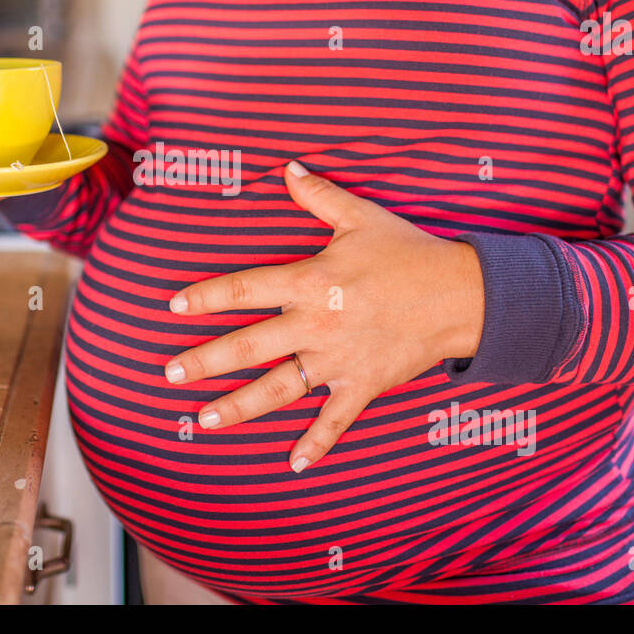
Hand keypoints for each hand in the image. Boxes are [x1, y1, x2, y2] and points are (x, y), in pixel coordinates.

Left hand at [165, 161, 484, 472]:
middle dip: (205, 361)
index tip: (174, 306)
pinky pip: (335, 420)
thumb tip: (289, 169)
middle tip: (169, 375)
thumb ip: (319, 196)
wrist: (464, 295)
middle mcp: (316, 323)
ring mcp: (339, 359)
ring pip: (279, 388)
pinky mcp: (363, 385)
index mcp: (310, 280)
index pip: (244, 289)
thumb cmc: (409, 253)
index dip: (206, 296)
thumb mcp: (362, 217)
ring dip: (239, 406)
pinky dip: (316, 444)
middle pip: (249, 346)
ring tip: (203, 421)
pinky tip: (293, 464)